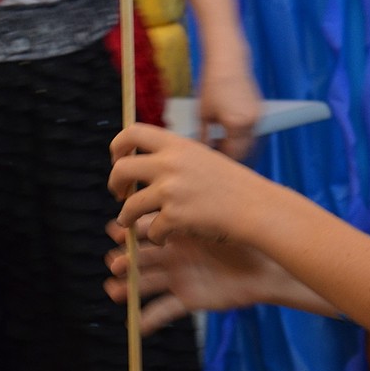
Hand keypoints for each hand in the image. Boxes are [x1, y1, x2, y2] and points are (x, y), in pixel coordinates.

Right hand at [104, 215, 283, 333]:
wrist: (270, 265)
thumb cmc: (247, 236)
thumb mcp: (217, 217)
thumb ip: (192, 207)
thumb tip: (168, 185)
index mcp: (179, 233)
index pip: (147, 230)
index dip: (130, 231)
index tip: (115, 229)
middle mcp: (175, 255)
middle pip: (143, 258)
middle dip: (126, 259)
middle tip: (114, 260)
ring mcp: (180, 277)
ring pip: (147, 284)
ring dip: (130, 288)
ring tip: (115, 290)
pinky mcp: (190, 299)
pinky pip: (165, 311)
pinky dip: (149, 319)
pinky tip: (137, 324)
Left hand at [109, 122, 259, 244]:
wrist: (255, 207)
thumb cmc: (233, 185)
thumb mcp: (203, 157)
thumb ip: (175, 157)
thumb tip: (145, 161)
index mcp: (178, 145)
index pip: (133, 132)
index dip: (118, 145)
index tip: (118, 159)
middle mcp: (170, 164)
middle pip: (121, 168)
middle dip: (114, 184)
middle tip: (119, 194)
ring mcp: (171, 191)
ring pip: (129, 205)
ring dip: (126, 218)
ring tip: (131, 224)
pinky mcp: (175, 216)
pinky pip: (151, 230)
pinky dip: (156, 237)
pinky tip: (165, 238)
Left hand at [197, 60, 262, 158]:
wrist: (228, 61)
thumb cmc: (211, 85)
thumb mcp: (203, 114)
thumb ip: (205, 138)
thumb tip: (204, 154)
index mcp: (237, 125)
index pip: (232, 154)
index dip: (222, 161)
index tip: (210, 164)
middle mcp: (252, 123)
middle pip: (245, 152)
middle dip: (232, 157)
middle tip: (216, 160)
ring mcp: (258, 117)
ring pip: (251, 143)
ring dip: (239, 148)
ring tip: (221, 147)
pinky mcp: (259, 111)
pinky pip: (253, 132)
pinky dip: (243, 138)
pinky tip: (229, 136)